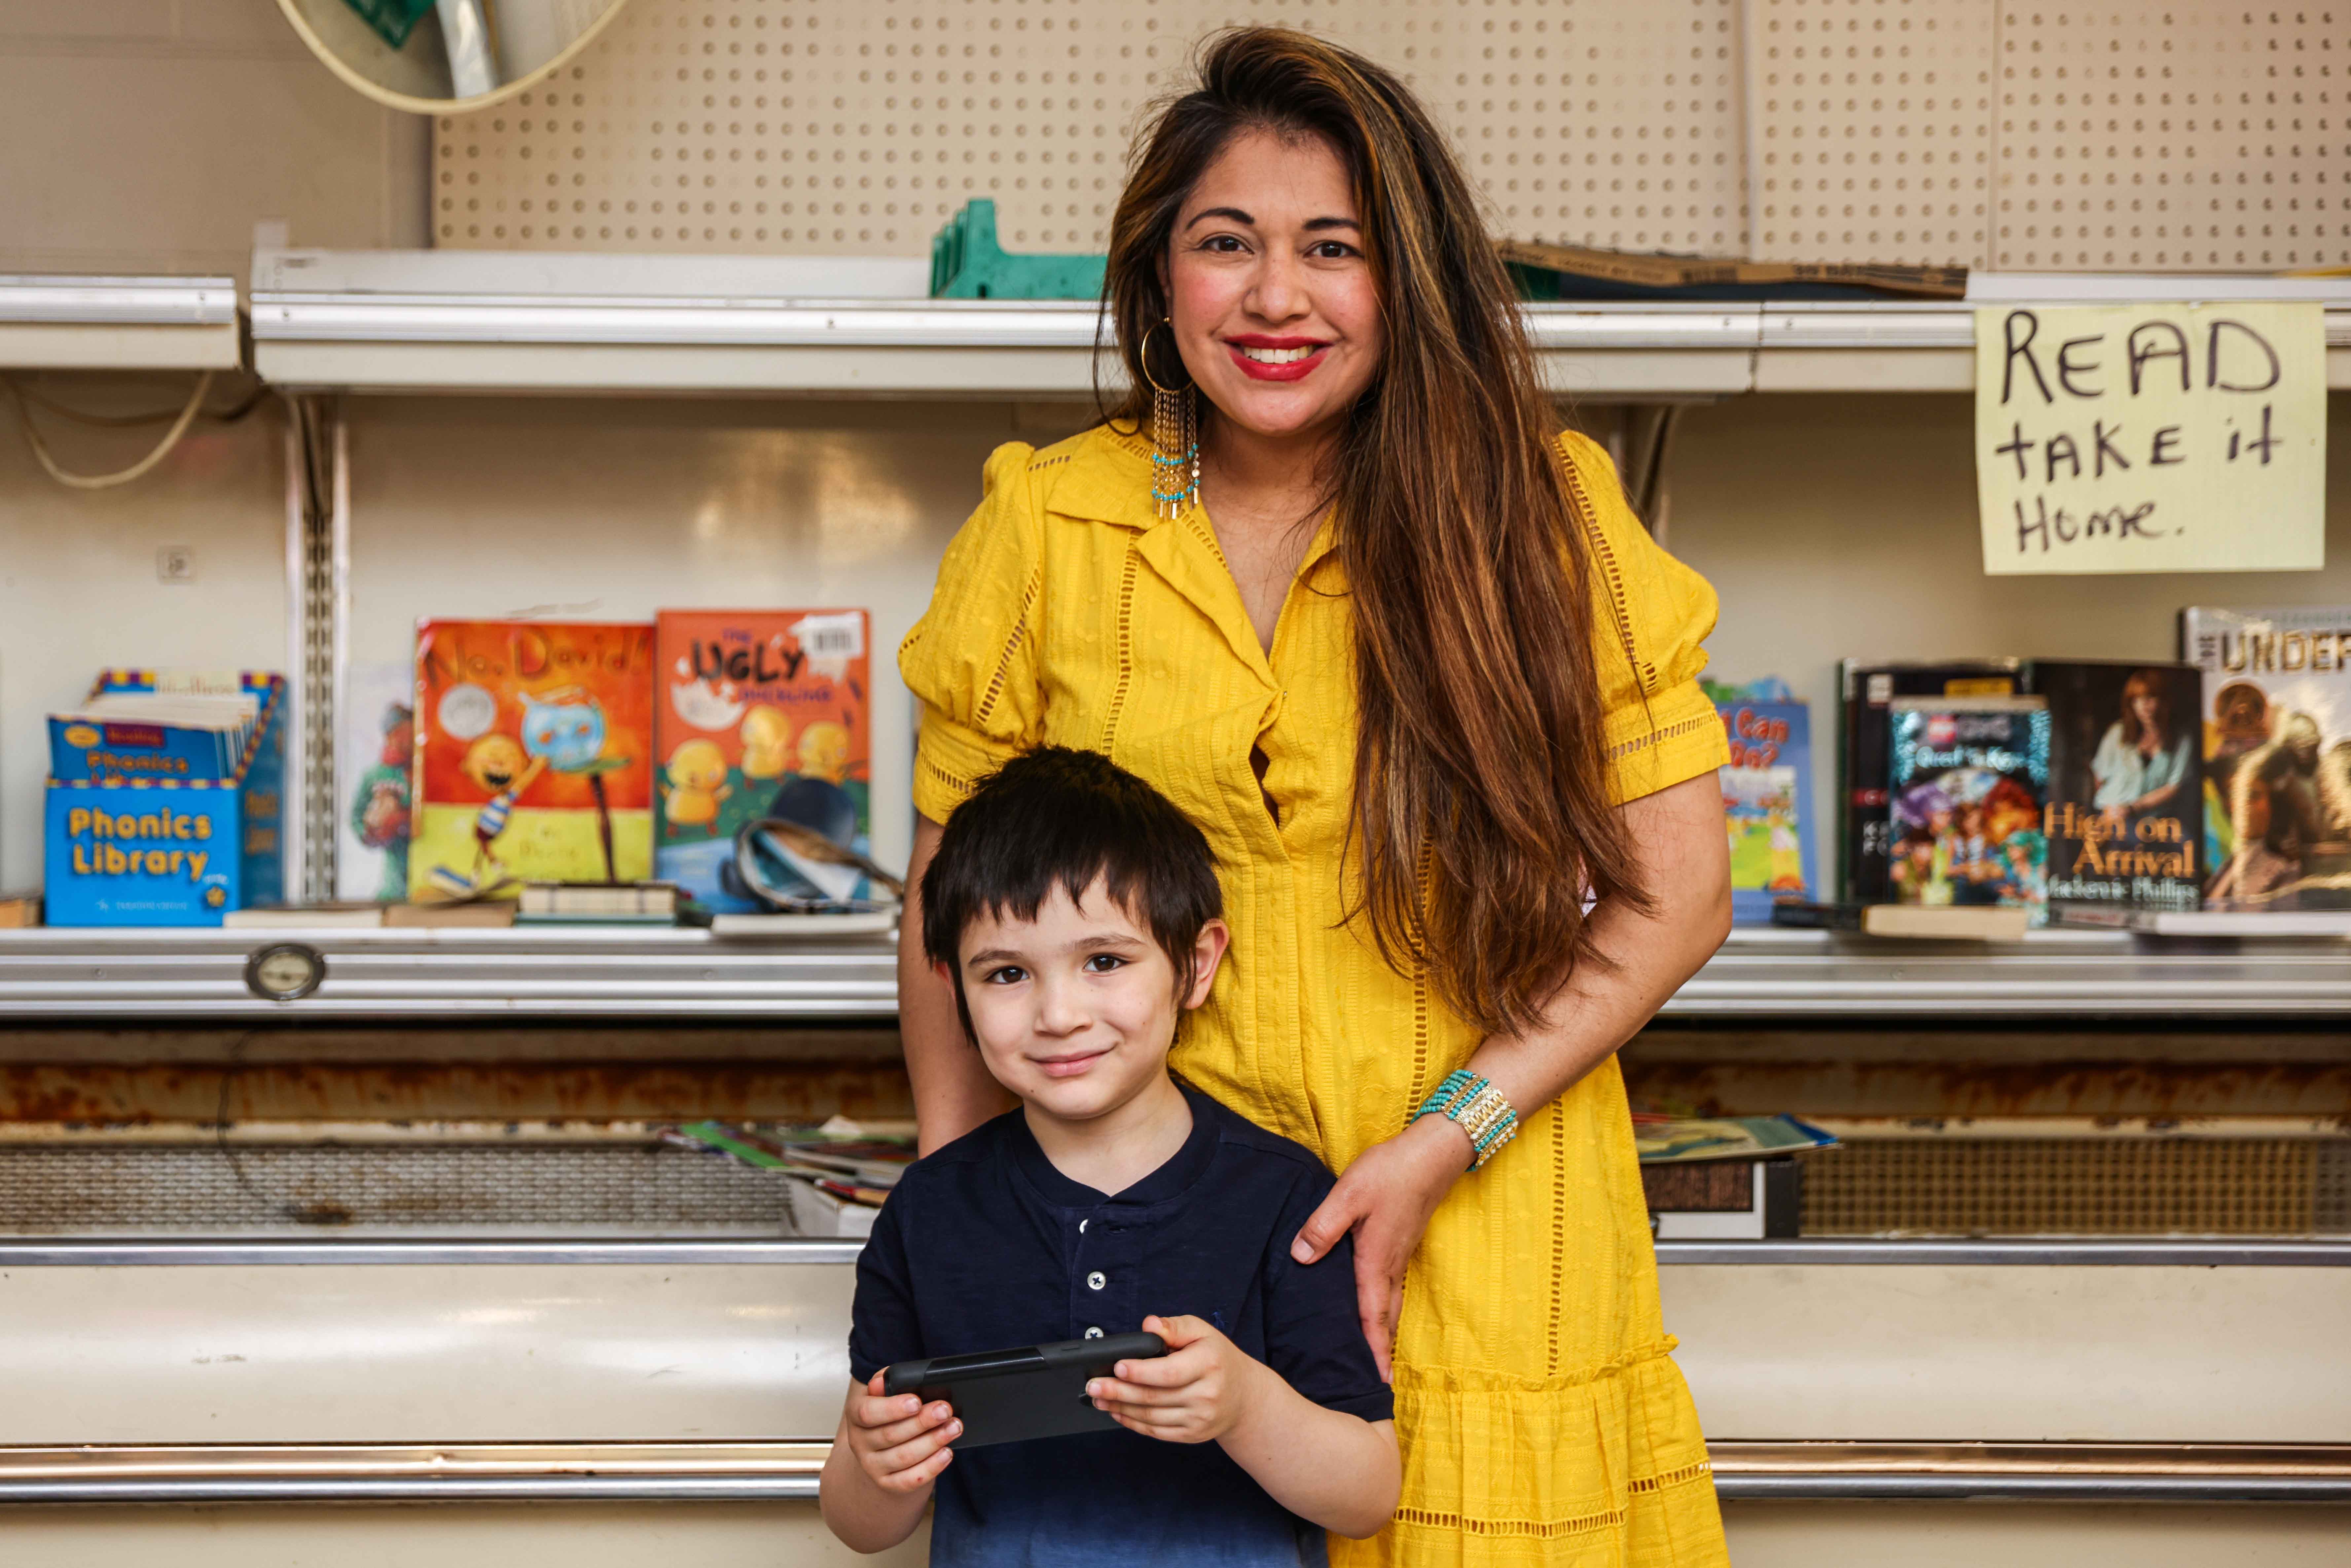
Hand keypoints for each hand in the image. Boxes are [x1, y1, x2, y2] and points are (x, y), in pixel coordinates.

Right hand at [843, 1370, 959, 1492]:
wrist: (883, 1446)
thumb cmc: (889, 1412)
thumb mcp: (887, 1391)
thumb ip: (888, 1382)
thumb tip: (882, 1382)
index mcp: (856, 1414)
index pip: (867, 1413)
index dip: (892, 1408)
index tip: (916, 1401)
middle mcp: (860, 1442)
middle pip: (891, 1435)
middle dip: (922, 1422)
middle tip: (945, 1410)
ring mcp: (872, 1466)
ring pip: (903, 1457)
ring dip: (932, 1442)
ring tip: (953, 1427)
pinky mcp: (888, 1483)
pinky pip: (909, 1480)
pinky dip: (931, 1467)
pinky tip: (946, 1453)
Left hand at [1086, 1314, 1262, 1443]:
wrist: (1244, 1397)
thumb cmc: (1217, 1358)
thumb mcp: (1202, 1332)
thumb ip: (1174, 1326)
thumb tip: (1148, 1325)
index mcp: (1209, 1364)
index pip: (1168, 1372)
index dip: (1140, 1371)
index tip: (1117, 1366)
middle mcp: (1206, 1395)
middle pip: (1154, 1397)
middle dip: (1118, 1391)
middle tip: (1092, 1386)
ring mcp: (1199, 1419)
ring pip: (1151, 1416)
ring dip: (1120, 1408)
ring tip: (1098, 1398)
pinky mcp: (1192, 1435)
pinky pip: (1156, 1431)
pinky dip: (1133, 1423)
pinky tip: (1117, 1412)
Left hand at [1289, 1115, 1466, 1379]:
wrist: (1433, 1153)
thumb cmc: (1392, 1172)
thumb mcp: (1349, 1194)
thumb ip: (1323, 1227)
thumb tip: (1300, 1258)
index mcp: (1376, 1261)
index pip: (1372, 1317)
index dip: (1373, 1351)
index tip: (1378, 1383)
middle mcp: (1391, 1265)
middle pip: (1385, 1318)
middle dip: (1380, 1351)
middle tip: (1377, 1382)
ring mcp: (1400, 1254)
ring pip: (1390, 1303)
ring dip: (1383, 1330)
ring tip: (1375, 1354)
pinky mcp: (1401, 1242)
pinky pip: (1392, 1285)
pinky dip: (1385, 1306)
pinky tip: (1375, 1304)